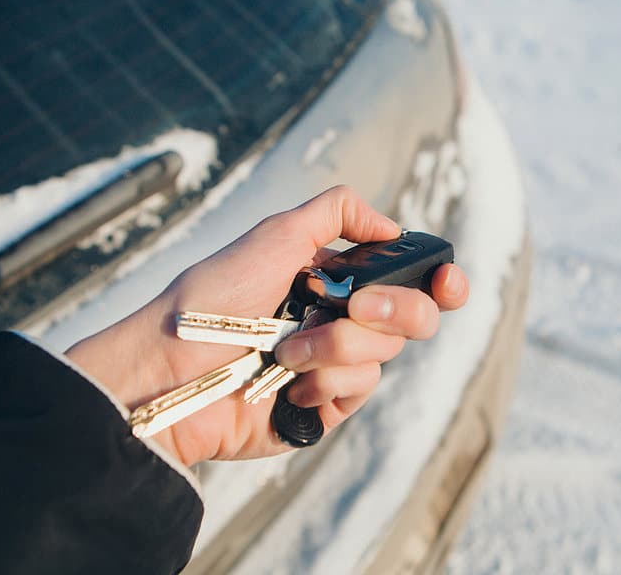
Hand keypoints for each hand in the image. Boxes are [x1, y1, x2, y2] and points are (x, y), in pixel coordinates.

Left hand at [66, 186, 468, 465]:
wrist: (173, 368)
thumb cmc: (215, 297)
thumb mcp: (276, 234)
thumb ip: (337, 213)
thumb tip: (391, 226)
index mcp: (338, 280)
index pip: (410, 280)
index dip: (441, 281)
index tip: (447, 282)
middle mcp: (344, 321)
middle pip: (416, 316)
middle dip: (394, 308)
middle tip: (355, 306)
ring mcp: (336, 366)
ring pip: (384, 353)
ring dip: (336, 345)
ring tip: (285, 349)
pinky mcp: (325, 408)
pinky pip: (358, 389)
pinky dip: (323, 381)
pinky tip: (285, 383)